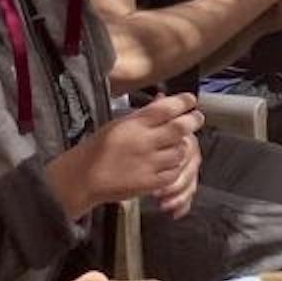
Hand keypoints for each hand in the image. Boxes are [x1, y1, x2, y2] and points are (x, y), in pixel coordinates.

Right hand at [48, 94, 202, 219]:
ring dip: (183, 145)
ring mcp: (149, 163)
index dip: (184, 102)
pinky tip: (171, 162)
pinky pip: (173, 172)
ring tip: (180, 142)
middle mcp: (144, 141)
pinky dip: (176, 166)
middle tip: (197, 118)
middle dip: (193, 121)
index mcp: (135, 124)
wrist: (84, 177)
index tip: (191, 100)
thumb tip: (164, 98)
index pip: (167, 108)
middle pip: (180, 127)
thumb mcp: (119, 123)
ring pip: (180, 151)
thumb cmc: (99, 147)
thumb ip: (144, 113)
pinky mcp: (150, 182)